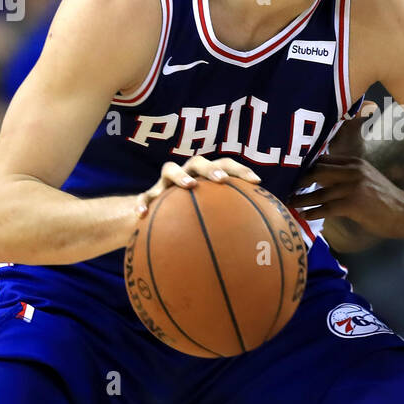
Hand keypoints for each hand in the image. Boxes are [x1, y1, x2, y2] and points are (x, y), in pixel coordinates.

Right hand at [134, 156, 261, 218]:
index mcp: (206, 176)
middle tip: (221, 181)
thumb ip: (232, 222)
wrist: (158, 215)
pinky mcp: (150, 194)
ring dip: (181, 175)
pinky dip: (142, 202)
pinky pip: (144, 196)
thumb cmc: (194, 215)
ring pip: (170, 168)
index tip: (256, 181)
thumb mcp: (213, 217)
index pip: (226, 165)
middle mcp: (188, 173)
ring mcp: (167, 182)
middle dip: (211, 169)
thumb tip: (262, 241)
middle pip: (199, 162)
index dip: (241, 171)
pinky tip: (141, 214)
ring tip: (189, 186)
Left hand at [289, 155, 403, 239]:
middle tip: (288, 188)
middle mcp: (353, 171)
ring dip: (302, 199)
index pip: (325, 159)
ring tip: (291, 203)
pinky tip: (305, 216)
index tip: (295, 174)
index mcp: (356, 163)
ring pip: (319, 192)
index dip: (308, 167)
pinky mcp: (352, 204)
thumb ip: (348, 176)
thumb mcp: (368, 179)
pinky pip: (326, 208)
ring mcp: (352, 187)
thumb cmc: (385, 199)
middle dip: (300, 180)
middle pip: (318, 171)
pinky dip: (313, 212)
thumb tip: (322, 180)